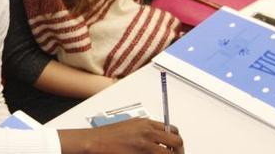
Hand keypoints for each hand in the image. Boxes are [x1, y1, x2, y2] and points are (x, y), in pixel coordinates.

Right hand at [59, 118, 184, 153]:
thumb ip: (146, 130)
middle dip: (179, 151)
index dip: (176, 141)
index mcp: (145, 124)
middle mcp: (148, 133)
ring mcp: (145, 146)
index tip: (175, 147)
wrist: (95, 142)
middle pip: (176, 142)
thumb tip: (159, 138)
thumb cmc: (108, 135)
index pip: (172, 131)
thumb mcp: (129, 125)